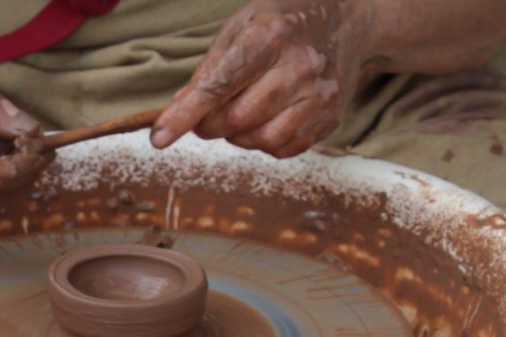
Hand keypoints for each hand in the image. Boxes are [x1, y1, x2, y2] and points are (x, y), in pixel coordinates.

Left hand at [150, 0, 371, 157]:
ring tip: (244, 109)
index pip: (218, 86)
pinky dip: (264, 140)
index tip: (159, 138)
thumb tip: (177, 110)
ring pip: (259, 140)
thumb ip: (210, 69)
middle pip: (236, 121)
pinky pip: (282, 149)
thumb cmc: (283, 22)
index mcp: (268, 36)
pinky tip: (269, 116)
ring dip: (239, 135)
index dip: (185, 115)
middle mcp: (298, 66)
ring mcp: (318, 94)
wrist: (346, 19)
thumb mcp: (241, 27)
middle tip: (209, 114)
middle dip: (211, 124)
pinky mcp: (330, 116)